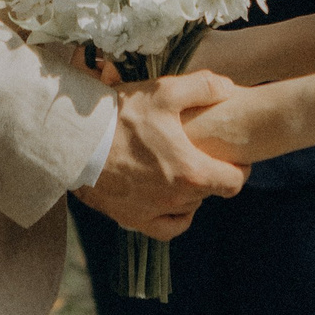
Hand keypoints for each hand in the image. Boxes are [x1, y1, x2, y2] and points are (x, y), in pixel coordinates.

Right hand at [74, 71, 248, 239]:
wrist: (76, 142)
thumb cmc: (121, 117)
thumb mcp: (165, 92)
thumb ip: (204, 87)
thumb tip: (229, 89)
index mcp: (191, 173)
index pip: (234, 182)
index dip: (239, 168)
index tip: (234, 156)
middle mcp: (175, 200)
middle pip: (209, 193)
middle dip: (211, 174)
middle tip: (203, 154)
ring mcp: (153, 213)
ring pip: (188, 209)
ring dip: (192, 194)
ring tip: (184, 172)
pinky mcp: (131, 219)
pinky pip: (165, 227)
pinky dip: (174, 216)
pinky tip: (170, 200)